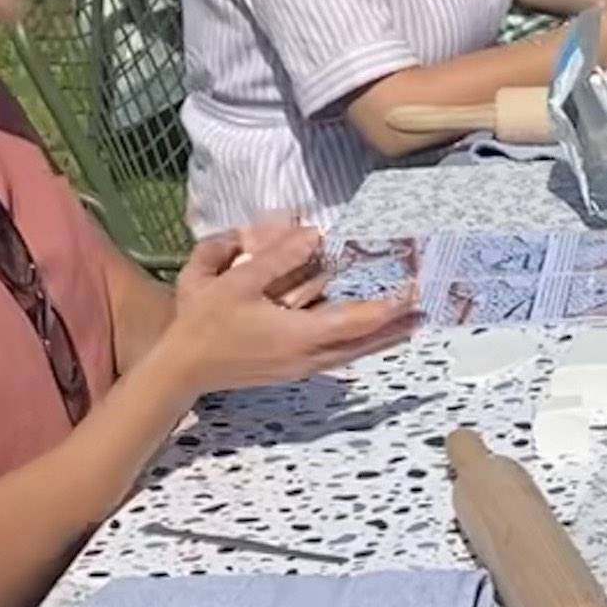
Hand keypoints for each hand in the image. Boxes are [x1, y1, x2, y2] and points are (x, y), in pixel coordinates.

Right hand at [166, 231, 417, 394]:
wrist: (181, 369)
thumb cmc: (202, 322)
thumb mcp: (234, 282)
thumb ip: (275, 259)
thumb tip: (313, 236)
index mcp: (297, 335)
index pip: (354, 322)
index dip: (386, 308)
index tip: (412, 293)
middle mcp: (307, 356)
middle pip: (362, 343)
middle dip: (394, 327)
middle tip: (425, 311)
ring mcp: (301, 367)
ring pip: (352, 353)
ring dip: (380, 338)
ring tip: (409, 325)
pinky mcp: (293, 370)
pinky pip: (337, 356)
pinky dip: (358, 343)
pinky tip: (368, 335)